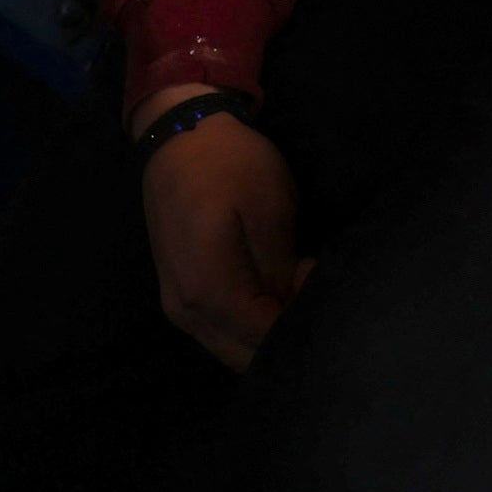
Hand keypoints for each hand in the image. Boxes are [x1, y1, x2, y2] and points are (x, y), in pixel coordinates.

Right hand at [141, 99, 307, 372]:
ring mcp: (177, 308)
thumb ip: (280, 276)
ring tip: (290, 281)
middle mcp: (185, 312)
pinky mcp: (180, 298)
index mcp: (207, 290)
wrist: (178, 134)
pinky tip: (269, 286)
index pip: (265, 339)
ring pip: (234, 349)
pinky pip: (220, 331)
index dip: (299, 319)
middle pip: (247, 356)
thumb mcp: (270, 212)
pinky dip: (249, 322)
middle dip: (283, 335)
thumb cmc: (229, 164)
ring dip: (266, 330)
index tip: (314, 275)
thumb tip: (291, 311)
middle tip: (305, 283)